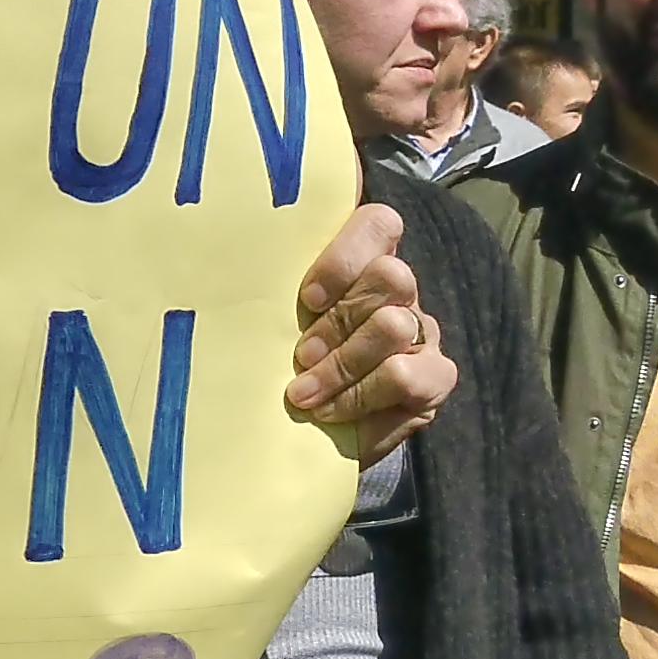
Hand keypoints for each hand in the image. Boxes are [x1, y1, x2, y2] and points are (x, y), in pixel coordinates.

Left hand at [285, 204, 454, 463]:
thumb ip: (273, 293)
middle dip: (337, 321)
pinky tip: (329, 412)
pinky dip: (359, 397)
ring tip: (305, 391)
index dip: (344, 257)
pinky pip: (403, 376)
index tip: (308, 300)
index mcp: (364, 263)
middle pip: (391, 276)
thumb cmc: (288, 363)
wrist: (312, 434)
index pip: (379, 224)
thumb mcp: (277, 323)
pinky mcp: (435, 377)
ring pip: (395, 325)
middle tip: (301, 355)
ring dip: (343, 363)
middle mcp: (400, 292)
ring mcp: (423, 332)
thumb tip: (222, 270)